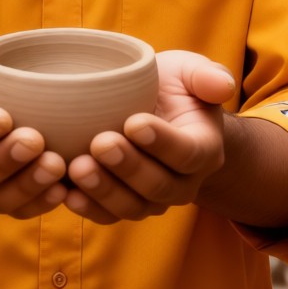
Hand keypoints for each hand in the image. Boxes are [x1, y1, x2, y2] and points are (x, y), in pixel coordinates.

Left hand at [64, 50, 235, 223]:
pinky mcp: (124, 205)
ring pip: (132, 206)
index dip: (161, 142)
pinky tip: (65, 192)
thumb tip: (222, 85)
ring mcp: (152, 200)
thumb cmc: (173, 89)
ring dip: (104, 190)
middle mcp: (182, 183)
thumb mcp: (190, 72)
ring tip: (78, 168)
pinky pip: (108, 216)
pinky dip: (87, 208)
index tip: (133, 122)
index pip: (186, 152)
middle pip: (157, 184)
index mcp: (203, 149)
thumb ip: (206, 75)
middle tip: (100, 142)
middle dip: (127, 166)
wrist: (158, 113)